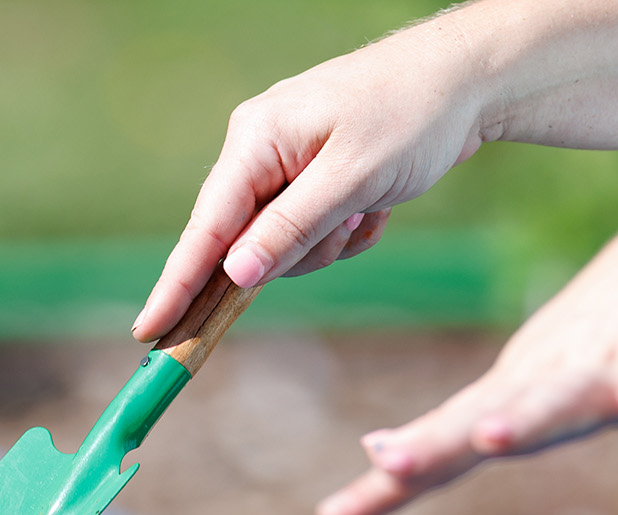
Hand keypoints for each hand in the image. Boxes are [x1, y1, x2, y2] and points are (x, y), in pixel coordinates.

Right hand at [130, 30, 483, 341]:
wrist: (467, 80)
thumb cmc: (410, 113)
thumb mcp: (351, 178)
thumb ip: (290, 228)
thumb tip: (235, 275)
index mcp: (255, 142)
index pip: (204, 228)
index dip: (176, 284)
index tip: (150, 332)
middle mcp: (261, 153)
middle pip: (247, 245)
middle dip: (299, 252)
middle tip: (351, 222)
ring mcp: (287, 168)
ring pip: (285, 247)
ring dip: (331, 243)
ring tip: (371, 205)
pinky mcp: (315, 181)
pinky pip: (314, 235)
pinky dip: (347, 233)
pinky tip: (377, 205)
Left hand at [316, 209, 617, 514]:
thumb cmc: (594, 337)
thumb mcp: (517, 389)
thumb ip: (454, 432)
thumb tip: (376, 457)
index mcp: (510, 397)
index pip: (440, 444)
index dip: (392, 480)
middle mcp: (548, 383)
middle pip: (486, 419)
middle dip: (437, 444)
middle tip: (389, 461)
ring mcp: (610, 369)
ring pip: (564, 398)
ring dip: (527, 416)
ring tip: (494, 435)